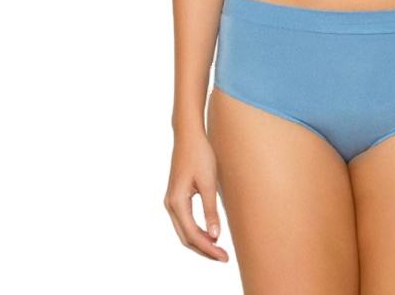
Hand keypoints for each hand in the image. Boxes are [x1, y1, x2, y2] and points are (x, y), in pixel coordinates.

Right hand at [163, 131, 229, 261]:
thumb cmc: (200, 155)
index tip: (224, 257)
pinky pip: (184, 221)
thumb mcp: (209, 183)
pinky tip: (210, 233)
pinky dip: (196, 231)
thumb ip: (210, 210)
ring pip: (184, 231)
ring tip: (219, 249)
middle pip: (186, 237)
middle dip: (204, 250)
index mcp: (177, 202)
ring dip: (200, 242)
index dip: (209, 249)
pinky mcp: (176, 196)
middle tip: (224, 258)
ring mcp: (171, 201)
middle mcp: (170, 204)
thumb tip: (215, 236)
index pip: (193, 235)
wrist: (188, 135)